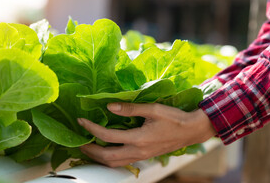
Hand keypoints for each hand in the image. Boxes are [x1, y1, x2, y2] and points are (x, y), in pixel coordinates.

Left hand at [77, 102, 215, 166]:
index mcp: (139, 138)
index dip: (92, 128)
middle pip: (107, 157)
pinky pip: (122, 162)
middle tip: (78, 141)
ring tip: (88, 147)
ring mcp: (141, 156)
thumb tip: (110, 106)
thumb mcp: (152, 109)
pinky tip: (106, 151)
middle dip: (89, 150)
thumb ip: (130, 108)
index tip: (81, 121)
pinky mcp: (144, 156)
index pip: (108, 136)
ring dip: (98, 157)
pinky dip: (109, 159)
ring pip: (114, 163)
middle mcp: (138, 151)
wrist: (191, 131)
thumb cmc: (174, 118)